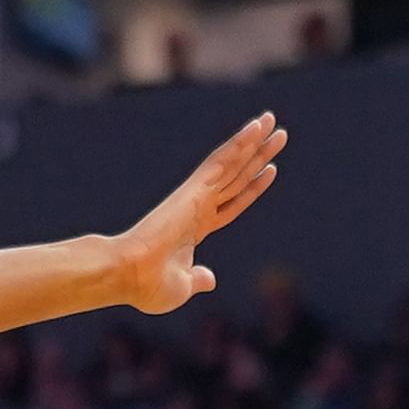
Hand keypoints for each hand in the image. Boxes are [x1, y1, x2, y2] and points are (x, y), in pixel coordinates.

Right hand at [109, 113, 284, 313]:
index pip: (233, 202)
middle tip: (279, 134)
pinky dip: (239, 144)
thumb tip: (210, 279)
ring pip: (233, 163)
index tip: (270, 169)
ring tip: (273, 122)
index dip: (253, 186)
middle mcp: (199, 207)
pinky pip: (222, 161)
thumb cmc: (149, 286)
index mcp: (197, 228)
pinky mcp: (193, 189)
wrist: (129, 274)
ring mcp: (197, 196)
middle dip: (258, 155)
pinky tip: (256, 128)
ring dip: (254, 142)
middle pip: (237, 176)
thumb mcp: (183, 287)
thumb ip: (198, 280)